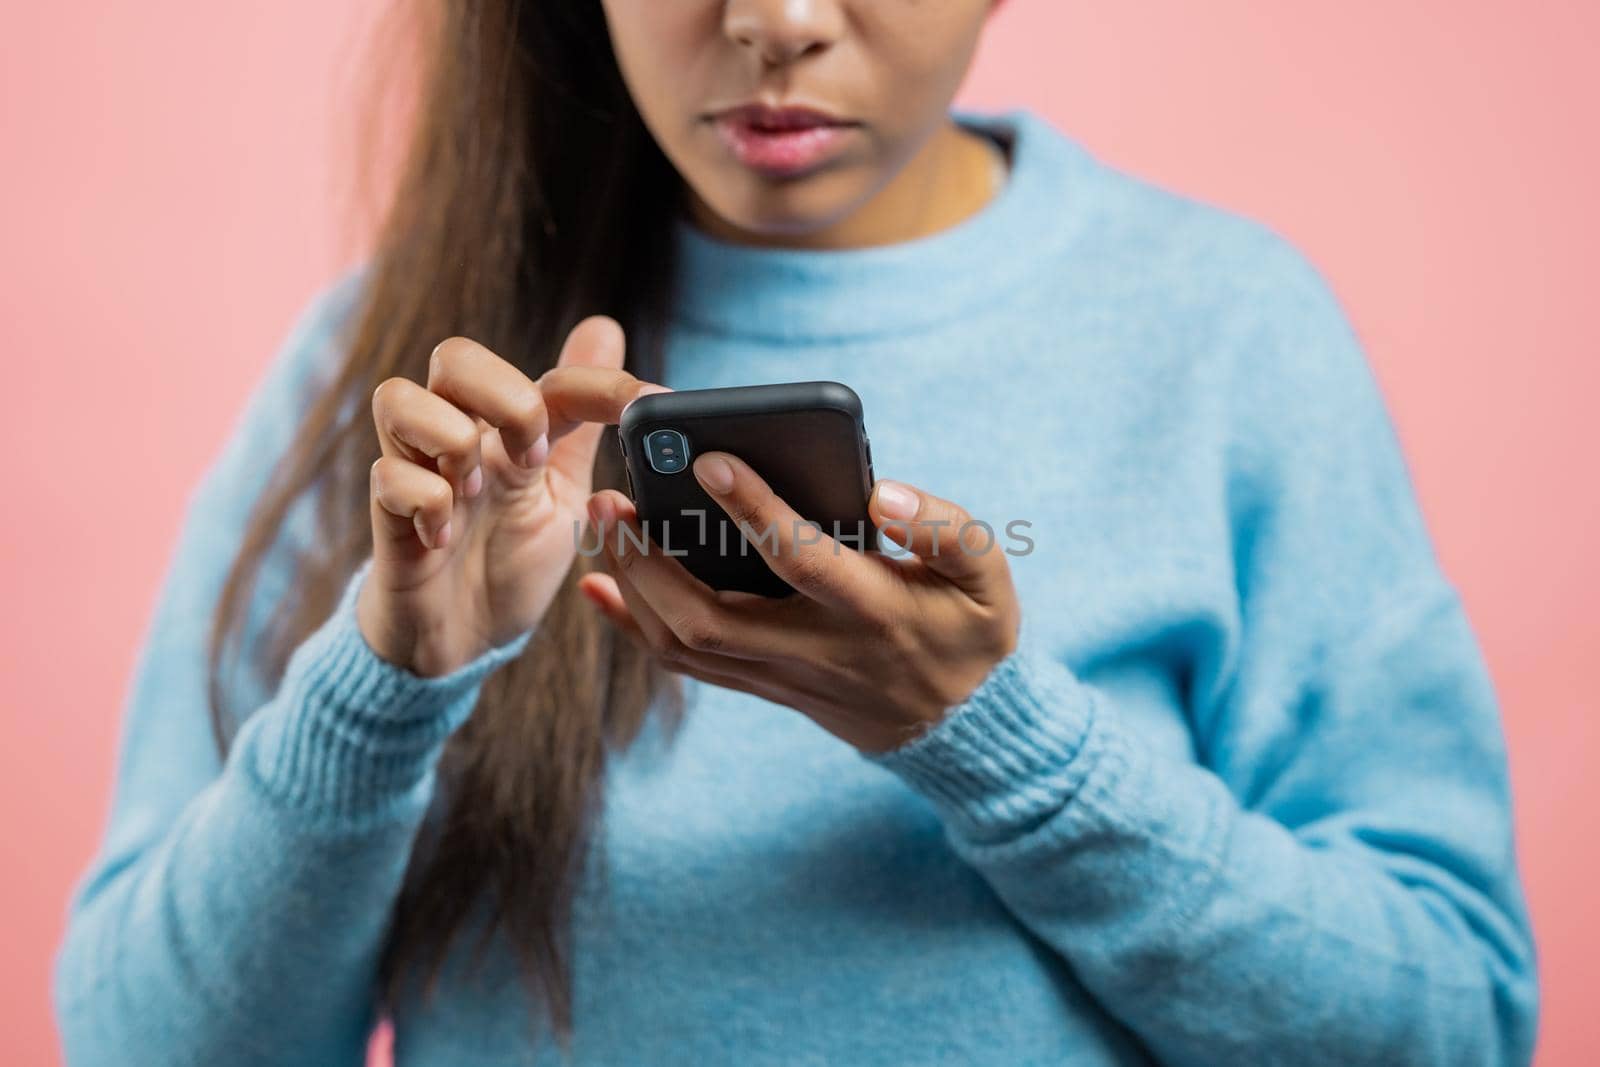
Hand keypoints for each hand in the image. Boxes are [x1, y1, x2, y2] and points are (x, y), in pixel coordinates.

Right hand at [356, 316, 666, 676]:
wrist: (463, 641)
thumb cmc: (507, 560)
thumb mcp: (561, 490)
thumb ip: (580, 421)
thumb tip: (606, 327)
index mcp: (504, 430)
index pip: (546, 376)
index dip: (602, 384)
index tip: (651, 408)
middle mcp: (454, 437)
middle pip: (454, 356)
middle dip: (505, 397)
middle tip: (532, 457)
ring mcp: (415, 473)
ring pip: (398, 397)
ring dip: (453, 439)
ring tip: (479, 492)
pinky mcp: (386, 519)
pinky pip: (386, 478)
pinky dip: (426, 502)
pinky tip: (446, 538)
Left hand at [577, 452, 1021, 752]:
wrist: (960, 727)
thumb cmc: (971, 632)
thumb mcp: (987, 576)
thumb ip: (945, 528)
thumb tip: (881, 493)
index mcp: (874, 610)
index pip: (802, 560)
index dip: (755, 510)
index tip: (711, 458)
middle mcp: (818, 650)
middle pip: (711, 619)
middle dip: (650, 562)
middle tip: (612, 499)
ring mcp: (783, 676)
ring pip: (686, 647)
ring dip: (633, 589)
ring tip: (604, 525)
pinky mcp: (764, 687)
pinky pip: (687, 666)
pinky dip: (636, 628)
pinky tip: (600, 587)